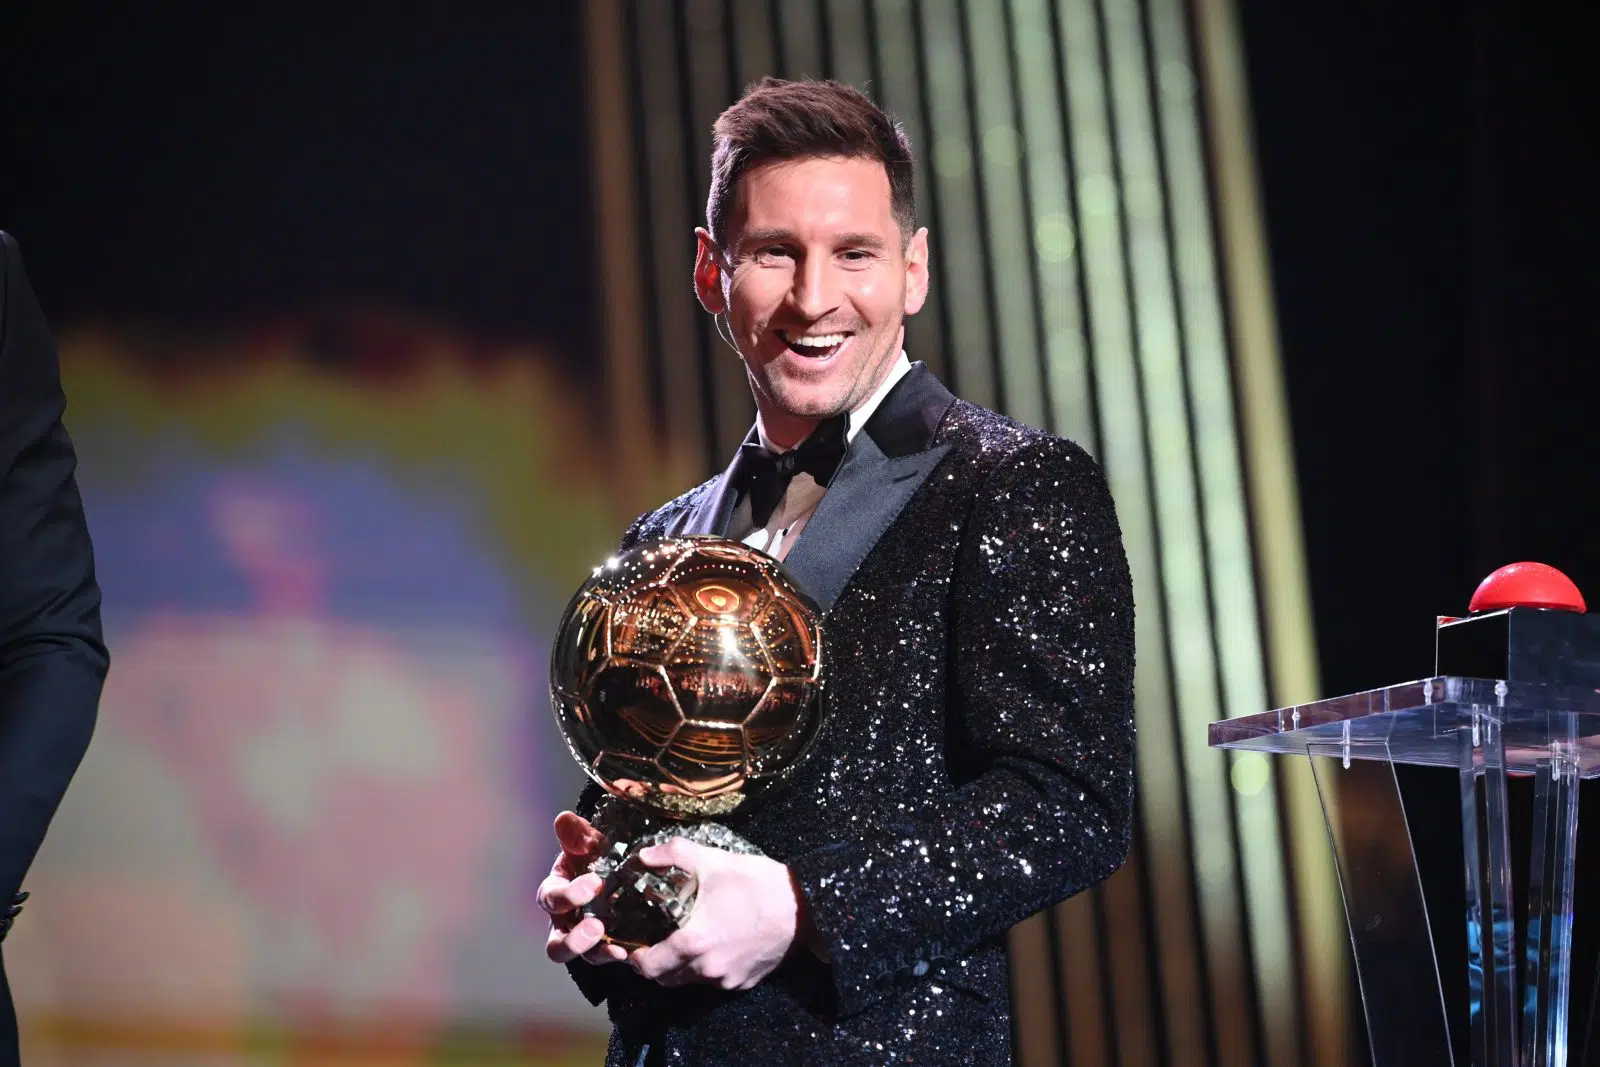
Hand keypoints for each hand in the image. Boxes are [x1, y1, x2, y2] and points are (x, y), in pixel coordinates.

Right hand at [538, 812, 628, 966]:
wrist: (617, 867)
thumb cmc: (594, 855)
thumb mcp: (587, 842)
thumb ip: (576, 834)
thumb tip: (564, 819)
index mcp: (555, 892)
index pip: (551, 898)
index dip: (569, 895)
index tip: (594, 884)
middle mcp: (563, 922)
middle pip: (556, 944)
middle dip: (573, 940)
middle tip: (597, 926)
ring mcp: (582, 939)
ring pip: (580, 959)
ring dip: (594, 953)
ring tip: (615, 948)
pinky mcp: (603, 948)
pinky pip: (603, 958)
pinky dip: (614, 956)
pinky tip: (629, 952)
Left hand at [628, 837, 807, 990]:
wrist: (805, 907)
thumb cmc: (758, 883)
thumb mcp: (714, 861)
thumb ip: (674, 854)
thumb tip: (644, 854)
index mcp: (693, 942)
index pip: (649, 966)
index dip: (635, 959)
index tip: (633, 946)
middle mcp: (707, 969)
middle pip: (665, 980)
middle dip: (654, 966)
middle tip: (653, 944)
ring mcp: (728, 980)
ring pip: (689, 983)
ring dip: (680, 969)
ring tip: (683, 943)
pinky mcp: (745, 982)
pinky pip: (716, 983)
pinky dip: (707, 970)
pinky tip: (715, 946)